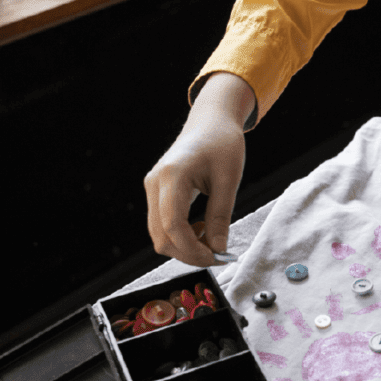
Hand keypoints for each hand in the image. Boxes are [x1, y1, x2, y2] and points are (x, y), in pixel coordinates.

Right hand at [144, 73, 253, 266]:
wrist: (211, 122)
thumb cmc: (223, 144)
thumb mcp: (229, 181)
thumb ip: (220, 217)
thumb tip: (218, 250)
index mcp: (173, 176)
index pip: (174, 226)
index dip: (194, 250)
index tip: (217, 258)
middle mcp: (155, 182)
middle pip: (161, 236)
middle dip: (189, 253)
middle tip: (218, 255)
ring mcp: (151, 187)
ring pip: (159, 235)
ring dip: (185, 246)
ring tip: (211, 237)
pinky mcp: (155, 192)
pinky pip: (162, 225)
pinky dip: (181, 236)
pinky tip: (201, 228)